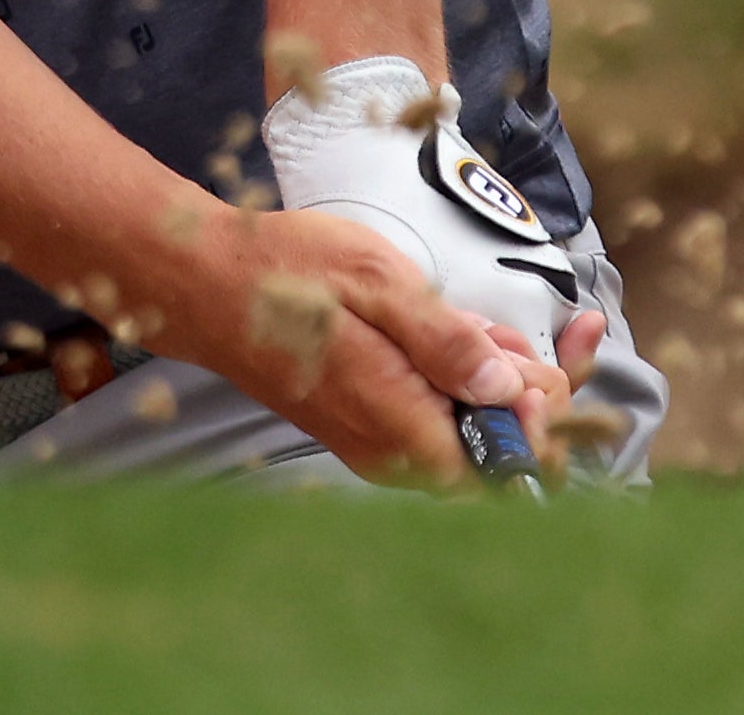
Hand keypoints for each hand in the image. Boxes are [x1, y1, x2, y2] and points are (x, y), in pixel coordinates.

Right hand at [169, 202, 569, 488]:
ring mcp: (376, 441)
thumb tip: (510, 388)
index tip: (541, 360)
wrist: (201, 282)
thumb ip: (449, 341)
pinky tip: (462, 331)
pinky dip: (460, 379)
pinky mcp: (365, 421)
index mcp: (401, 426)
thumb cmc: (285, 273)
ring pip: (467, 434)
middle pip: (494, 457)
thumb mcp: (379, 282)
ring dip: (497, 384)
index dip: (541, 423)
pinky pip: (434, 417)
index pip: (506, 470)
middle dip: (530, 397)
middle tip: (540, 333)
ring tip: (491, 324)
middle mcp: (391, 453)